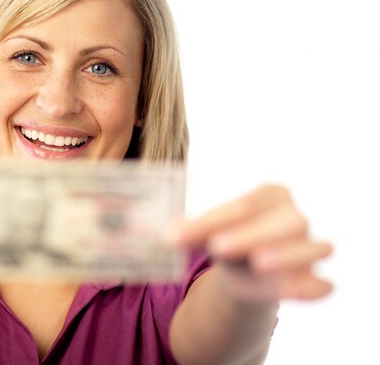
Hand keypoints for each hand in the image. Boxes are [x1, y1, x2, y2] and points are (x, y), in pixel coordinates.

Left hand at [175, 184, 332, 301]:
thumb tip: (165, 235)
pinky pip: (321, 283)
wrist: (247, 269)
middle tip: (219, 246)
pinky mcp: (314, 278)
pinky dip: (311, 287)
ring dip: (285, 254)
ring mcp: (310, 246)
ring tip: (259, 263)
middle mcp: (294, 217)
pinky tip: (292, 290)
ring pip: (309, 247)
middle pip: (281, 222)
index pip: (245, 205)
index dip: (217, 220)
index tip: (188, 234)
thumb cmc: (229, 237)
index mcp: (270, 195)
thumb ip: (190, 232)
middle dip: (251, 234)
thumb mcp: (208, 232)